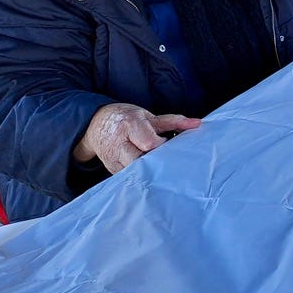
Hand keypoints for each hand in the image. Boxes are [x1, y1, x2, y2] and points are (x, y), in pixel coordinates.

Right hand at [73, 102, 201, 173]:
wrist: (95, 124)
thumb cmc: (127, 118)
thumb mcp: (149, 116)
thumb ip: (174, 121)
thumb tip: (197, 124)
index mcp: (130, 125)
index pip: (150, 143)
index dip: (163, 147)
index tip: (170, 147)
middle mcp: (119, 144)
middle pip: (141, 161)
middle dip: (157, 163)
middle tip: (170, 163)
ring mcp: (113, 159)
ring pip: (135, 172)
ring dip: (151, 172)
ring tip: (163, 171)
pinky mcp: (111, 169)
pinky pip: (129, 177)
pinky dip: (141, 176)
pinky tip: (152, 176)